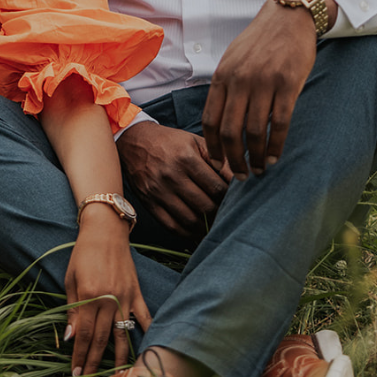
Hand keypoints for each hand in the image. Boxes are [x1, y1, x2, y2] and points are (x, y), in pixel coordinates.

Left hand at [64, 208, 151, 376]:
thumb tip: (72, 337)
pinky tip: (145, 351)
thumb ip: (73, 309)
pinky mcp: (136, 293)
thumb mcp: (71, 279)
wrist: (106, 231)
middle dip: (94, 363)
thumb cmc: (83, 254)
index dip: (80, 356)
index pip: (85, 334)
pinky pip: (143, 317)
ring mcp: (125, 298)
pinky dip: (145, 333)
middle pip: (102, 339)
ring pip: (122, 334)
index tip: (76, 373)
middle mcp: (109, 299)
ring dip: (116, 358)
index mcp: (90, 296)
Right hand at [117, 124, 231, 235]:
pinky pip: (172, 226)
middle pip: (205, 206)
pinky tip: (198, 232)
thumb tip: (241, 179)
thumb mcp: (195, 141)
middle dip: (221, 214)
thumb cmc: (171, 141)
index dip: (230, 198)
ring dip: (207, 227)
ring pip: (190, 220)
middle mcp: (171, 176)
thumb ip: (219, 159)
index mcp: (186, 158)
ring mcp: (158, 192)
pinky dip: (188, 234)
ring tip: (217, 225)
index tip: (237, 201)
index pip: (216, 187)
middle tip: (230, 216)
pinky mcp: (149, 203)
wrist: (134, 141)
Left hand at [202, 0, 322, 176]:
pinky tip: (275, 157)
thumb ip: (225, 87)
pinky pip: (280, 122)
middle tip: (240, 176)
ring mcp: (264, 82)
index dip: (213, 146)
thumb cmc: (260, 41)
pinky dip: (276, 145)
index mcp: (222, 76)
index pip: (210, 120)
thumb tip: (220, 121)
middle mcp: (240, 81)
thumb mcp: (233, 59)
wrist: (289, 17)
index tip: (217, 163)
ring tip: (258, 170)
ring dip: (256, 156)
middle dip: (233, 159)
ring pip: (255, 131)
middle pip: (230, 131)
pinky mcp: (288, 84)